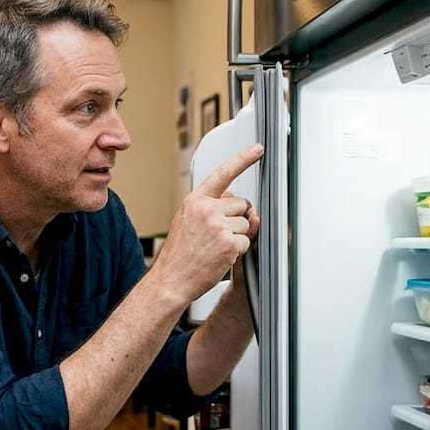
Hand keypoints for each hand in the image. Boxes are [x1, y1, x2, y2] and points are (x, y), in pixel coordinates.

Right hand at [153, 143, 262, 303]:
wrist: (171, 280)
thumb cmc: (179, 254)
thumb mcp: (187, 221)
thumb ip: (210, 207)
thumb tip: (237, 200)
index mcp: (195, 201)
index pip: (223, 173)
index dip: (244, 159)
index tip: (258, 149)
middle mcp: (207, 209)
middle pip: (241, 204)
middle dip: (236, 218)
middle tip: (217, 235)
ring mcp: (219, 226)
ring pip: (246, 224)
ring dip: (237, 236)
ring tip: (215, 247)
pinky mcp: (229, 243)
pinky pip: (246, 241)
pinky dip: (238, 251)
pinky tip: (220, 256)